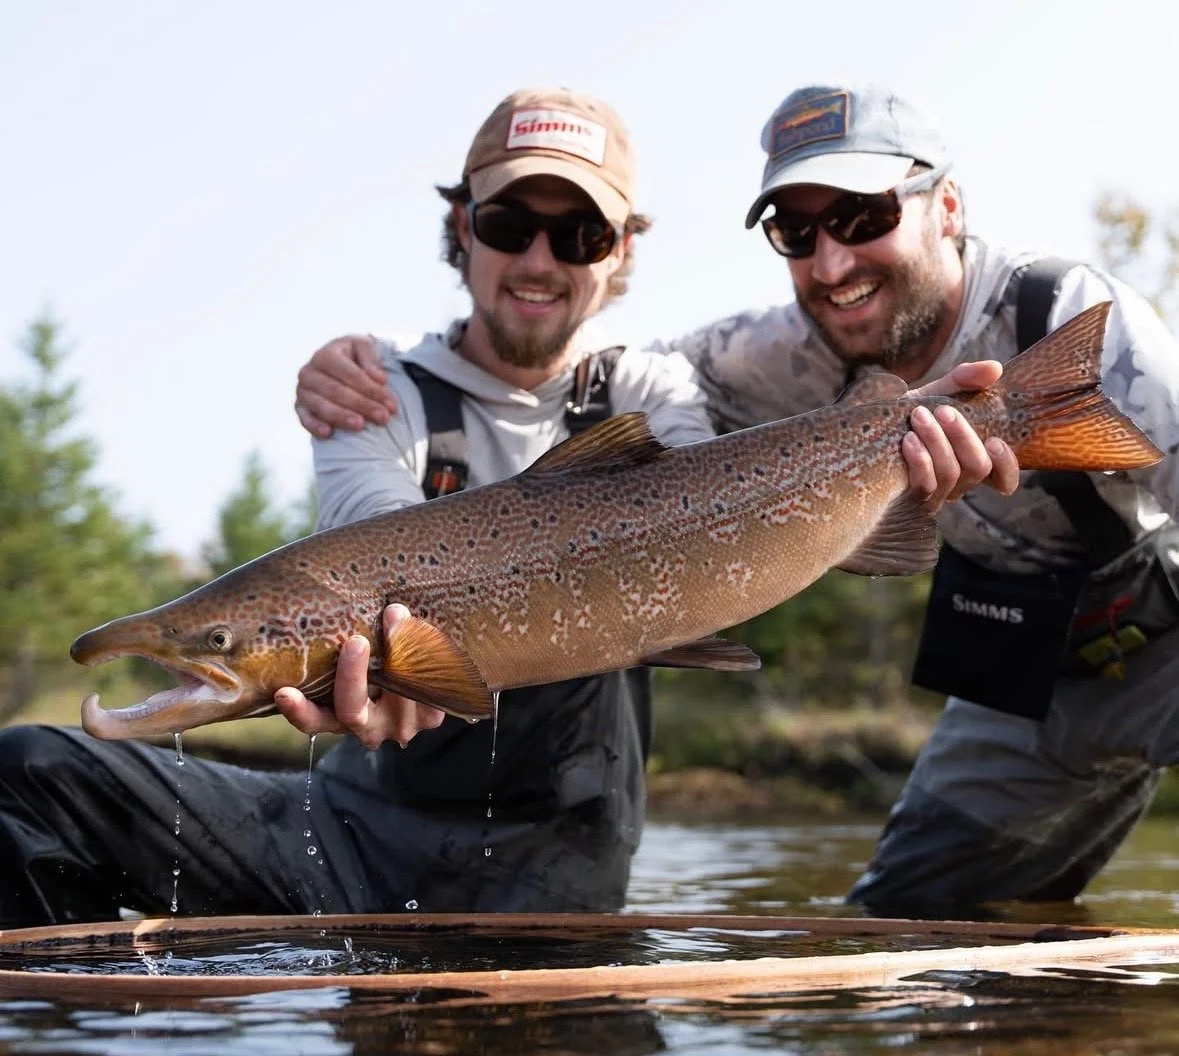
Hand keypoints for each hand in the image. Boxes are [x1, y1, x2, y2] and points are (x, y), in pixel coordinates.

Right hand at [274, 604, 446, 748]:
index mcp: (341, 719)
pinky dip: (425, 657)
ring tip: (397, 616)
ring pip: (392, 696)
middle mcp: (369, 728)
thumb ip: (349, 642)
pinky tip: (424, 631)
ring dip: (396, 653)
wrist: (430, 682)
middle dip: (352, 675)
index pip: (314, 722)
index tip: (284, 692)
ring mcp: (400, 726)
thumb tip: (361, 606)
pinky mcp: (430, 717)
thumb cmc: (383, 661)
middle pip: (351, 709)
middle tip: (355, 641)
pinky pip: (427, 689)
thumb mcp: (362, 656)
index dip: (298, 711)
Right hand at [294, 334, 399, 437]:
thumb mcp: (365, 348)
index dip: (371, 389)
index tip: (391, 404)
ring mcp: (303, 391)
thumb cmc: (355, 358)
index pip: (350, 373)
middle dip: (362, 405)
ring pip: (321, 405)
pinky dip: (314, 426)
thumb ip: (371, 359)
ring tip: (361, 426)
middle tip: (383, 417)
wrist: (341, 366)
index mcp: (326, 355)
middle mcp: (309, 372)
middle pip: (336, 391)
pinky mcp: (300, 408)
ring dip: (342, 417)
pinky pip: (304, 418)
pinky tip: (328, 433)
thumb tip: (378, 378)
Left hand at [901, 361, 1020, 514]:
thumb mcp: (933, 395)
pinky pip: (924, 486)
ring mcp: (933, 495)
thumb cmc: (903, 417)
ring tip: (919, 417)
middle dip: (964, 437)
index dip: (1006, 465)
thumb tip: (995, 369)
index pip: (1003, 480)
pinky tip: (908, 440)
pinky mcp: (907, 500)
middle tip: (943, 411)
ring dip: (938, 443)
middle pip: (977, 469)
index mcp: (968, 462)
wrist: (859, 434)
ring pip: (951, 475)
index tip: (995, 440)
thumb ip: (963, 380)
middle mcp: (955, 484)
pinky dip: (921, 460)